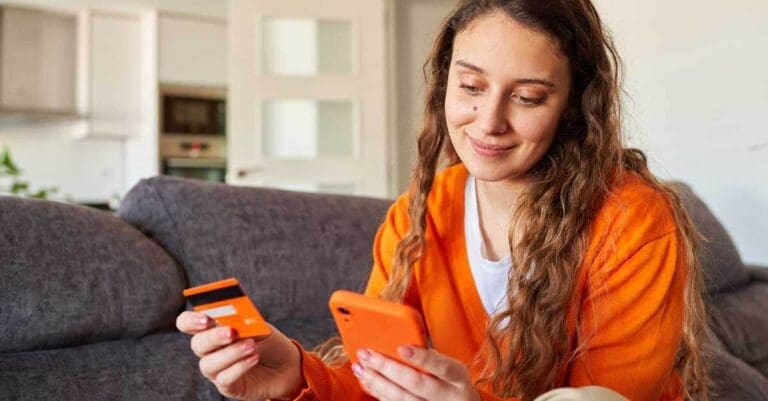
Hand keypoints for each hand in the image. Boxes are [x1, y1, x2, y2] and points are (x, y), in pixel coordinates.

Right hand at [176, 311, 304, 400]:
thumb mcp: (258, 324)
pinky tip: (254, 358)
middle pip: (197, 344)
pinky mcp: (227, 386)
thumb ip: (244, 319)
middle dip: (213, 337)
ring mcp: (217, 370)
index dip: (190, 320)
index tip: (206, 318)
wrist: (286, 364)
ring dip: (230, 353)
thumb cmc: (267, 340)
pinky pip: (224, 379)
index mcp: (211, 329)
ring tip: (251, 346)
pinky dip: (239, 367)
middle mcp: (209, 350)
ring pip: (209, 364)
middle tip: (230, 332)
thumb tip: (234, 314)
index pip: (187, 323)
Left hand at [352, 346, 481, 400]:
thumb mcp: (451, 367)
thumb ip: (430, 358)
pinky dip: (378, 394)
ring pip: (401, 398)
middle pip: (415, 383)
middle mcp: (446, 396)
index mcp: (457, 377)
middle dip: (387, 368)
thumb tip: (400, 344)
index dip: (421, 357)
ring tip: (360, 367)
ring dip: (376, 382)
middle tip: (366, 354)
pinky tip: (367, 382)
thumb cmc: (452, 382)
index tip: (401, 347)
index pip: (440, 366)